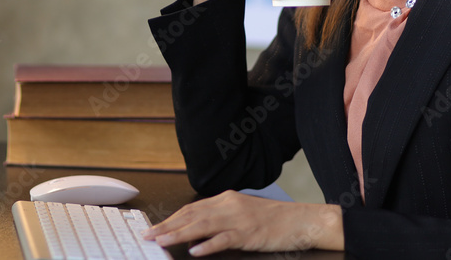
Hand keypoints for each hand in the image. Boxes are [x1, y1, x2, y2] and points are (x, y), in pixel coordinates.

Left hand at [143, 191, 342, 255]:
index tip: (154, 227)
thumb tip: (197, 230)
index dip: (171, 218)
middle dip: (167, 226)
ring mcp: (239, 219)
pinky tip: (195, 250)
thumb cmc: (274, 219)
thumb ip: (221, 217)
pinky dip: (208, 245)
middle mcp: (229, 205)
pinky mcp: (249, 234)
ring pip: (202, 226)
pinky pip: (225, 239)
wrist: (301, 220)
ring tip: (162, 242)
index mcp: (227, 199)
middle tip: (148, 236)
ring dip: (179, 234)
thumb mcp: (244, 212)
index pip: (191, 208)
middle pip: (192, 215)